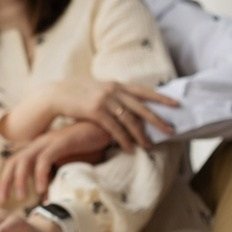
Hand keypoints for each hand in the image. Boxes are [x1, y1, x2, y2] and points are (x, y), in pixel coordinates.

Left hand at [0, 120, 110, 202]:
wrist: (102, 128)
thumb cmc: (84, 147)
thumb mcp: (65, 165)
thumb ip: (53, 179)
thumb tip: (44, 197)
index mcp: (37, 148)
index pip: (14, 162)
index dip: (5, 179)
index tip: (1, 197)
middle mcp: (39, 144)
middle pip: (14, 161)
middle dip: (5, 181)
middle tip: (2, 200)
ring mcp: (49, 141)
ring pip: (25, 160)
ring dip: (21, 179)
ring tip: (22, 198)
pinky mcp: (60, 142)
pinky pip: (45, 158)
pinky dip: (40, 174)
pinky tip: (41, 189)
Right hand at [39, 77, 177, 151]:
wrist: (55, 94)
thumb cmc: (75, 93)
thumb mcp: (97, 87)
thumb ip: (112, 92)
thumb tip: (125, 99)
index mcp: (116, 84)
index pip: (143, 91)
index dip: (160, 98)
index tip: (176, 103)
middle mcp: (113, 90)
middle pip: (141, 107)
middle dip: (158, 119)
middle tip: (172, 130)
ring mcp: (105, 100)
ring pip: (129, 120)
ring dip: (141, 134)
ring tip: (150, 146)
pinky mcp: (95, 111)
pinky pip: (114, 128)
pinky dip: (123, 139)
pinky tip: (129, 148)